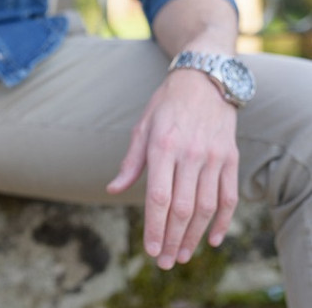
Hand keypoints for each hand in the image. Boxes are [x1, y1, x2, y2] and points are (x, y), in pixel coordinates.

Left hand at [106, 69, 238, 269]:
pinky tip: (213, 239)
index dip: (155, 227)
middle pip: (183, 208)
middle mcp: (190, 154)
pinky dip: (223, 221)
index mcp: (163, 147)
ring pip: (206, 206)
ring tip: (183, 255)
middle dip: (173, 239)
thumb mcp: (141, 128)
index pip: (159, 197)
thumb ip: (131, 163)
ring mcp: (214, 157)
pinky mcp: (230, 158)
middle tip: (165, 263)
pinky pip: (230, 196)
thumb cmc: (165, 106)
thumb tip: (113, 190)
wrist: (204, 80)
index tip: (151, 250)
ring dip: (195, 236)